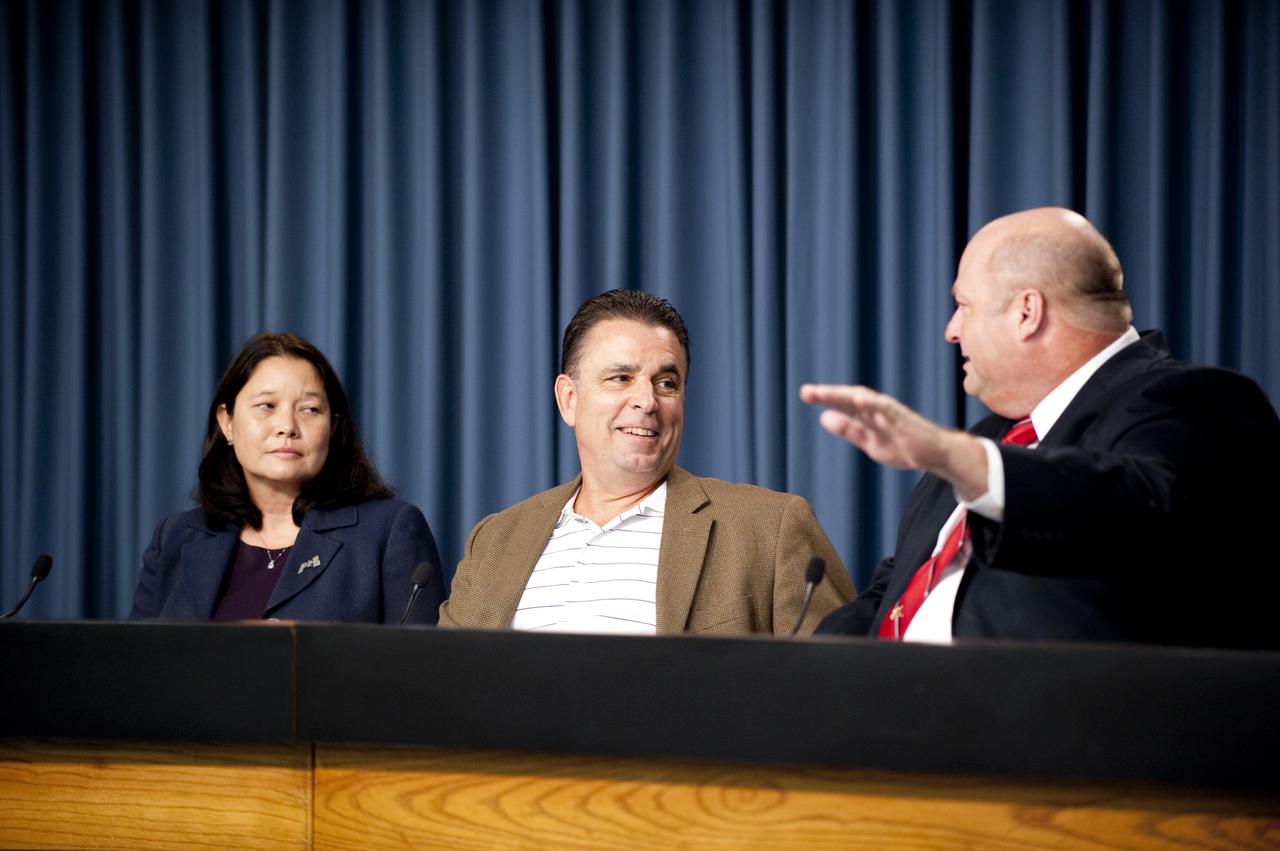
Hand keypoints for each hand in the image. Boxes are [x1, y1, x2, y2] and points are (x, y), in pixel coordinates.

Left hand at [799, 383, 988, 498]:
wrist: (936, 454)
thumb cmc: (903, 445)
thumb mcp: (869, 441)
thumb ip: (848, 430)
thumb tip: (823, 418)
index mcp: (868, 415)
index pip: (844, 404)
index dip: (825, 398)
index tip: (806, 394)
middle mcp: (878, 409)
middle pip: (850, 398)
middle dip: (829, 394)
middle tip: (807, 391)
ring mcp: (892, 414)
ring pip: (866, 401)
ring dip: (846, 396)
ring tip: (825, 393)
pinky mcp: (906, 421)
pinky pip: (889, 410)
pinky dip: (874, 404)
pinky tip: (860, 399)